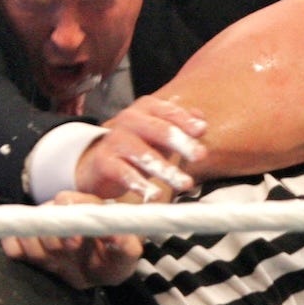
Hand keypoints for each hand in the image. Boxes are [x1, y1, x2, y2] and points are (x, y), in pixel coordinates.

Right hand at [1, 191, 144, 288]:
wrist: (96, 270)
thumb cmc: (112, 259)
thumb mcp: (126, 255)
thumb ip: (127, 245)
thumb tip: (116, 236)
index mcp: (83, 208)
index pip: (65, 200)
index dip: (66, 217)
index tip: (75, 241)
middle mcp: (58, 213)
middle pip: (43, 219)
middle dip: (55, 241)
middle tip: (70, 253)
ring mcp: (40, 227)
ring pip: (26, 233)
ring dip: (39, 252)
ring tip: (57, 263)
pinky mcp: (24, 242)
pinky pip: (10, 243)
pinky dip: (16, 250)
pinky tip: (33, 261)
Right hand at [75, 95, 206, 200]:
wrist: (101, 164)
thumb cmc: (141, 145)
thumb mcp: (163, 134)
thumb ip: (183, 127)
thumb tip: (202, 123)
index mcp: (146, 108)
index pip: (169, 112)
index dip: (186, 121)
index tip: (202, 130)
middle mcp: (129, 119)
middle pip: (159, 130)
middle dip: (181, 143)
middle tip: (200, 156)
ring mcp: (115, 139)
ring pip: (144, 155)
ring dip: (167, 170)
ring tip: (185, 184)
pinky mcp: (104, 161)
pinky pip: (125, 174)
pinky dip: (141, 186)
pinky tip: (155, 196)